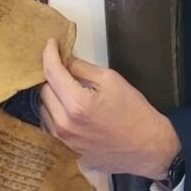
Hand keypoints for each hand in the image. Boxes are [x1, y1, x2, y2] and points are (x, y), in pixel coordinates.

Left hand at [38, 39, 179, 178]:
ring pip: (42, 107)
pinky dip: (53, 110)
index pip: (51, 72)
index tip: (51, 44)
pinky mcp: (64, 147)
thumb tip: (64, 59)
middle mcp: (64, 123)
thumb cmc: (134, 112)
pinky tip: (66, 106)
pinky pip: (48, 123)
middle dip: (52, 75)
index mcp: (77, 104)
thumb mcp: (111, 80)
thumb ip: (82, 68)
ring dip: (51, 94)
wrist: (148, 147)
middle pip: (43, 89)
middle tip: (63, 67)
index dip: (49, 54)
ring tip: (67, 88)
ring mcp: (62, 138)